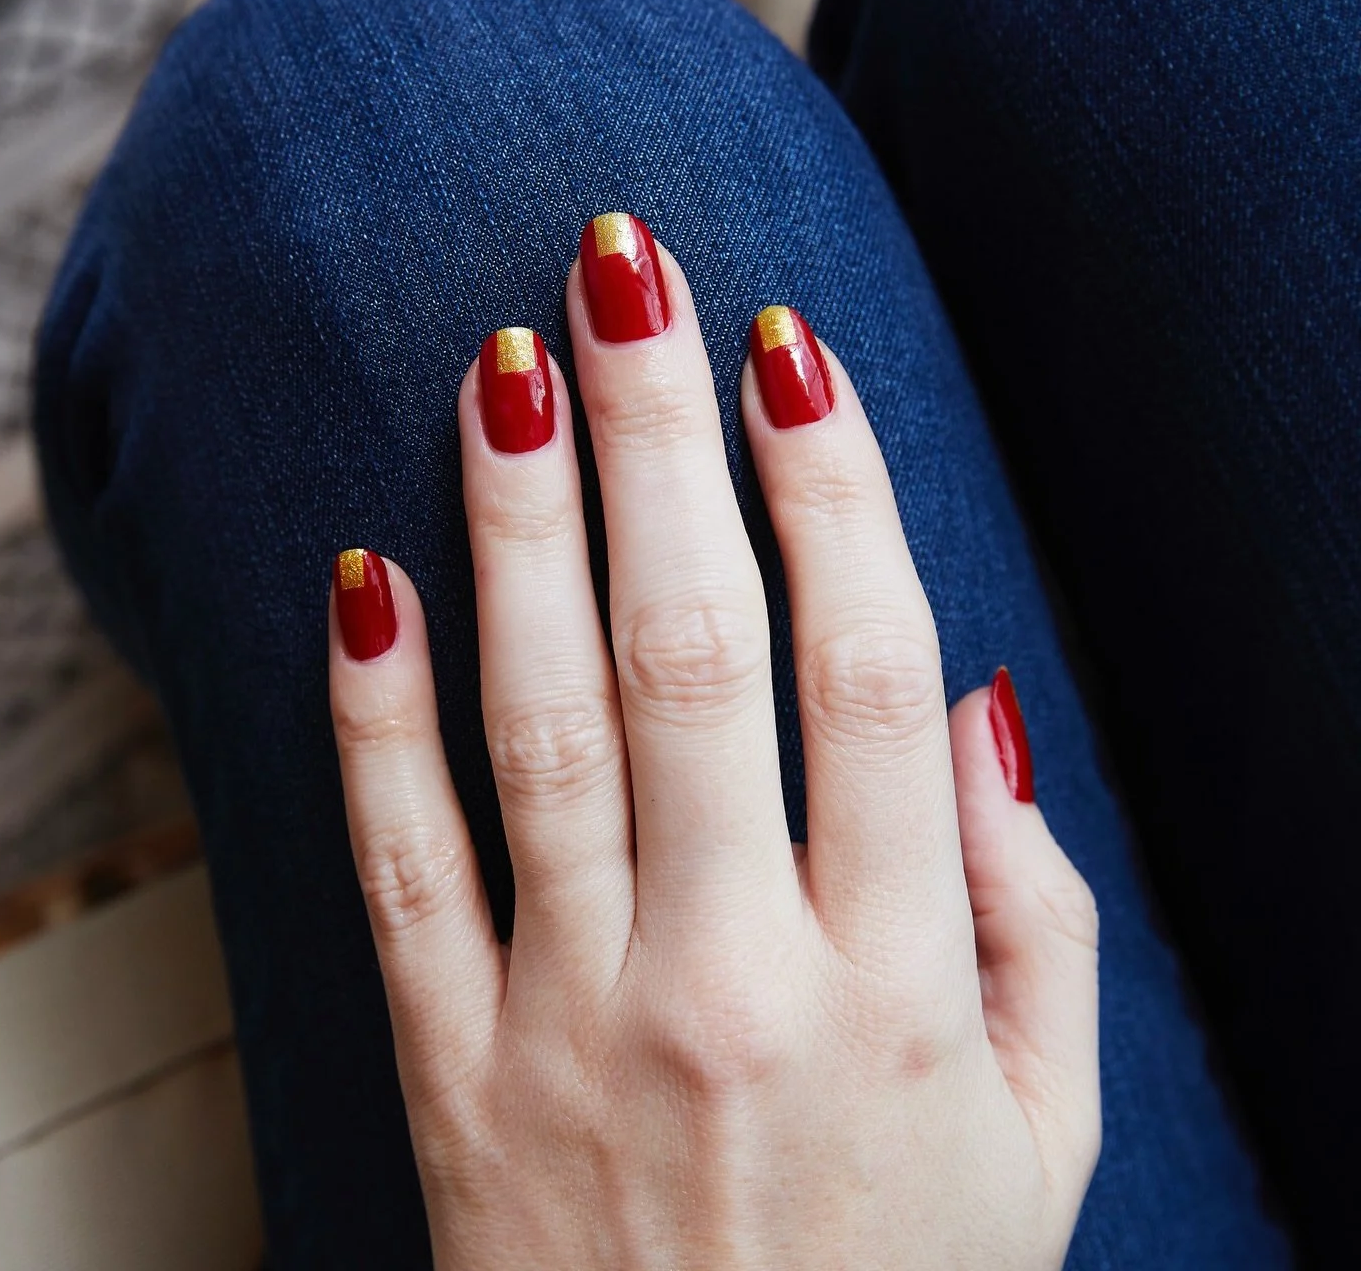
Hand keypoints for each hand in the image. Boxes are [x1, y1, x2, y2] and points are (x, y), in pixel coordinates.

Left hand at [327, 220, 1099, 1268]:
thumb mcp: (1043, 1135)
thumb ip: (1032, 916)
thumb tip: (966, 704)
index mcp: (897, 985)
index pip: (864, 668)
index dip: (833, 485)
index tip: (790, 352)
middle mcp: (730, 981)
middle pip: (694, 652)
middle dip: (657, 439)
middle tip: (623, 271)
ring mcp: (571, 1024)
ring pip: (538, 728)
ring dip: (519, 530)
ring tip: (501, 364)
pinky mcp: (451, 1075)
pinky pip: (399, 869)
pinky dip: (370, 720)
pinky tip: (362, 577)